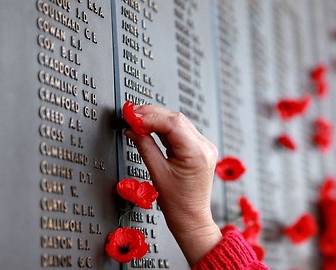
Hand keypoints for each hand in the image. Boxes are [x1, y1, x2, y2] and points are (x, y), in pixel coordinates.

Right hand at [124, 105, 221, 265]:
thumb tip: (133, 129)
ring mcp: (204, 147)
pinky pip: (181, 131)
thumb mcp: (157, 173)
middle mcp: (204, 146)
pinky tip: (150, 127)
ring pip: (178, 122)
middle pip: (176, 119)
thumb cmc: (178, 203)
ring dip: (157, 119)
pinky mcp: (200, 149)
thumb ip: (145, 146)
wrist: (191, 217)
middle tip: (130, 114)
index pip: (172, 123)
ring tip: (137, 120)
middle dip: (151, 114)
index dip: (150, 116)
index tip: (132, 116)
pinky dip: (165, 127)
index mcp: (197, 153)